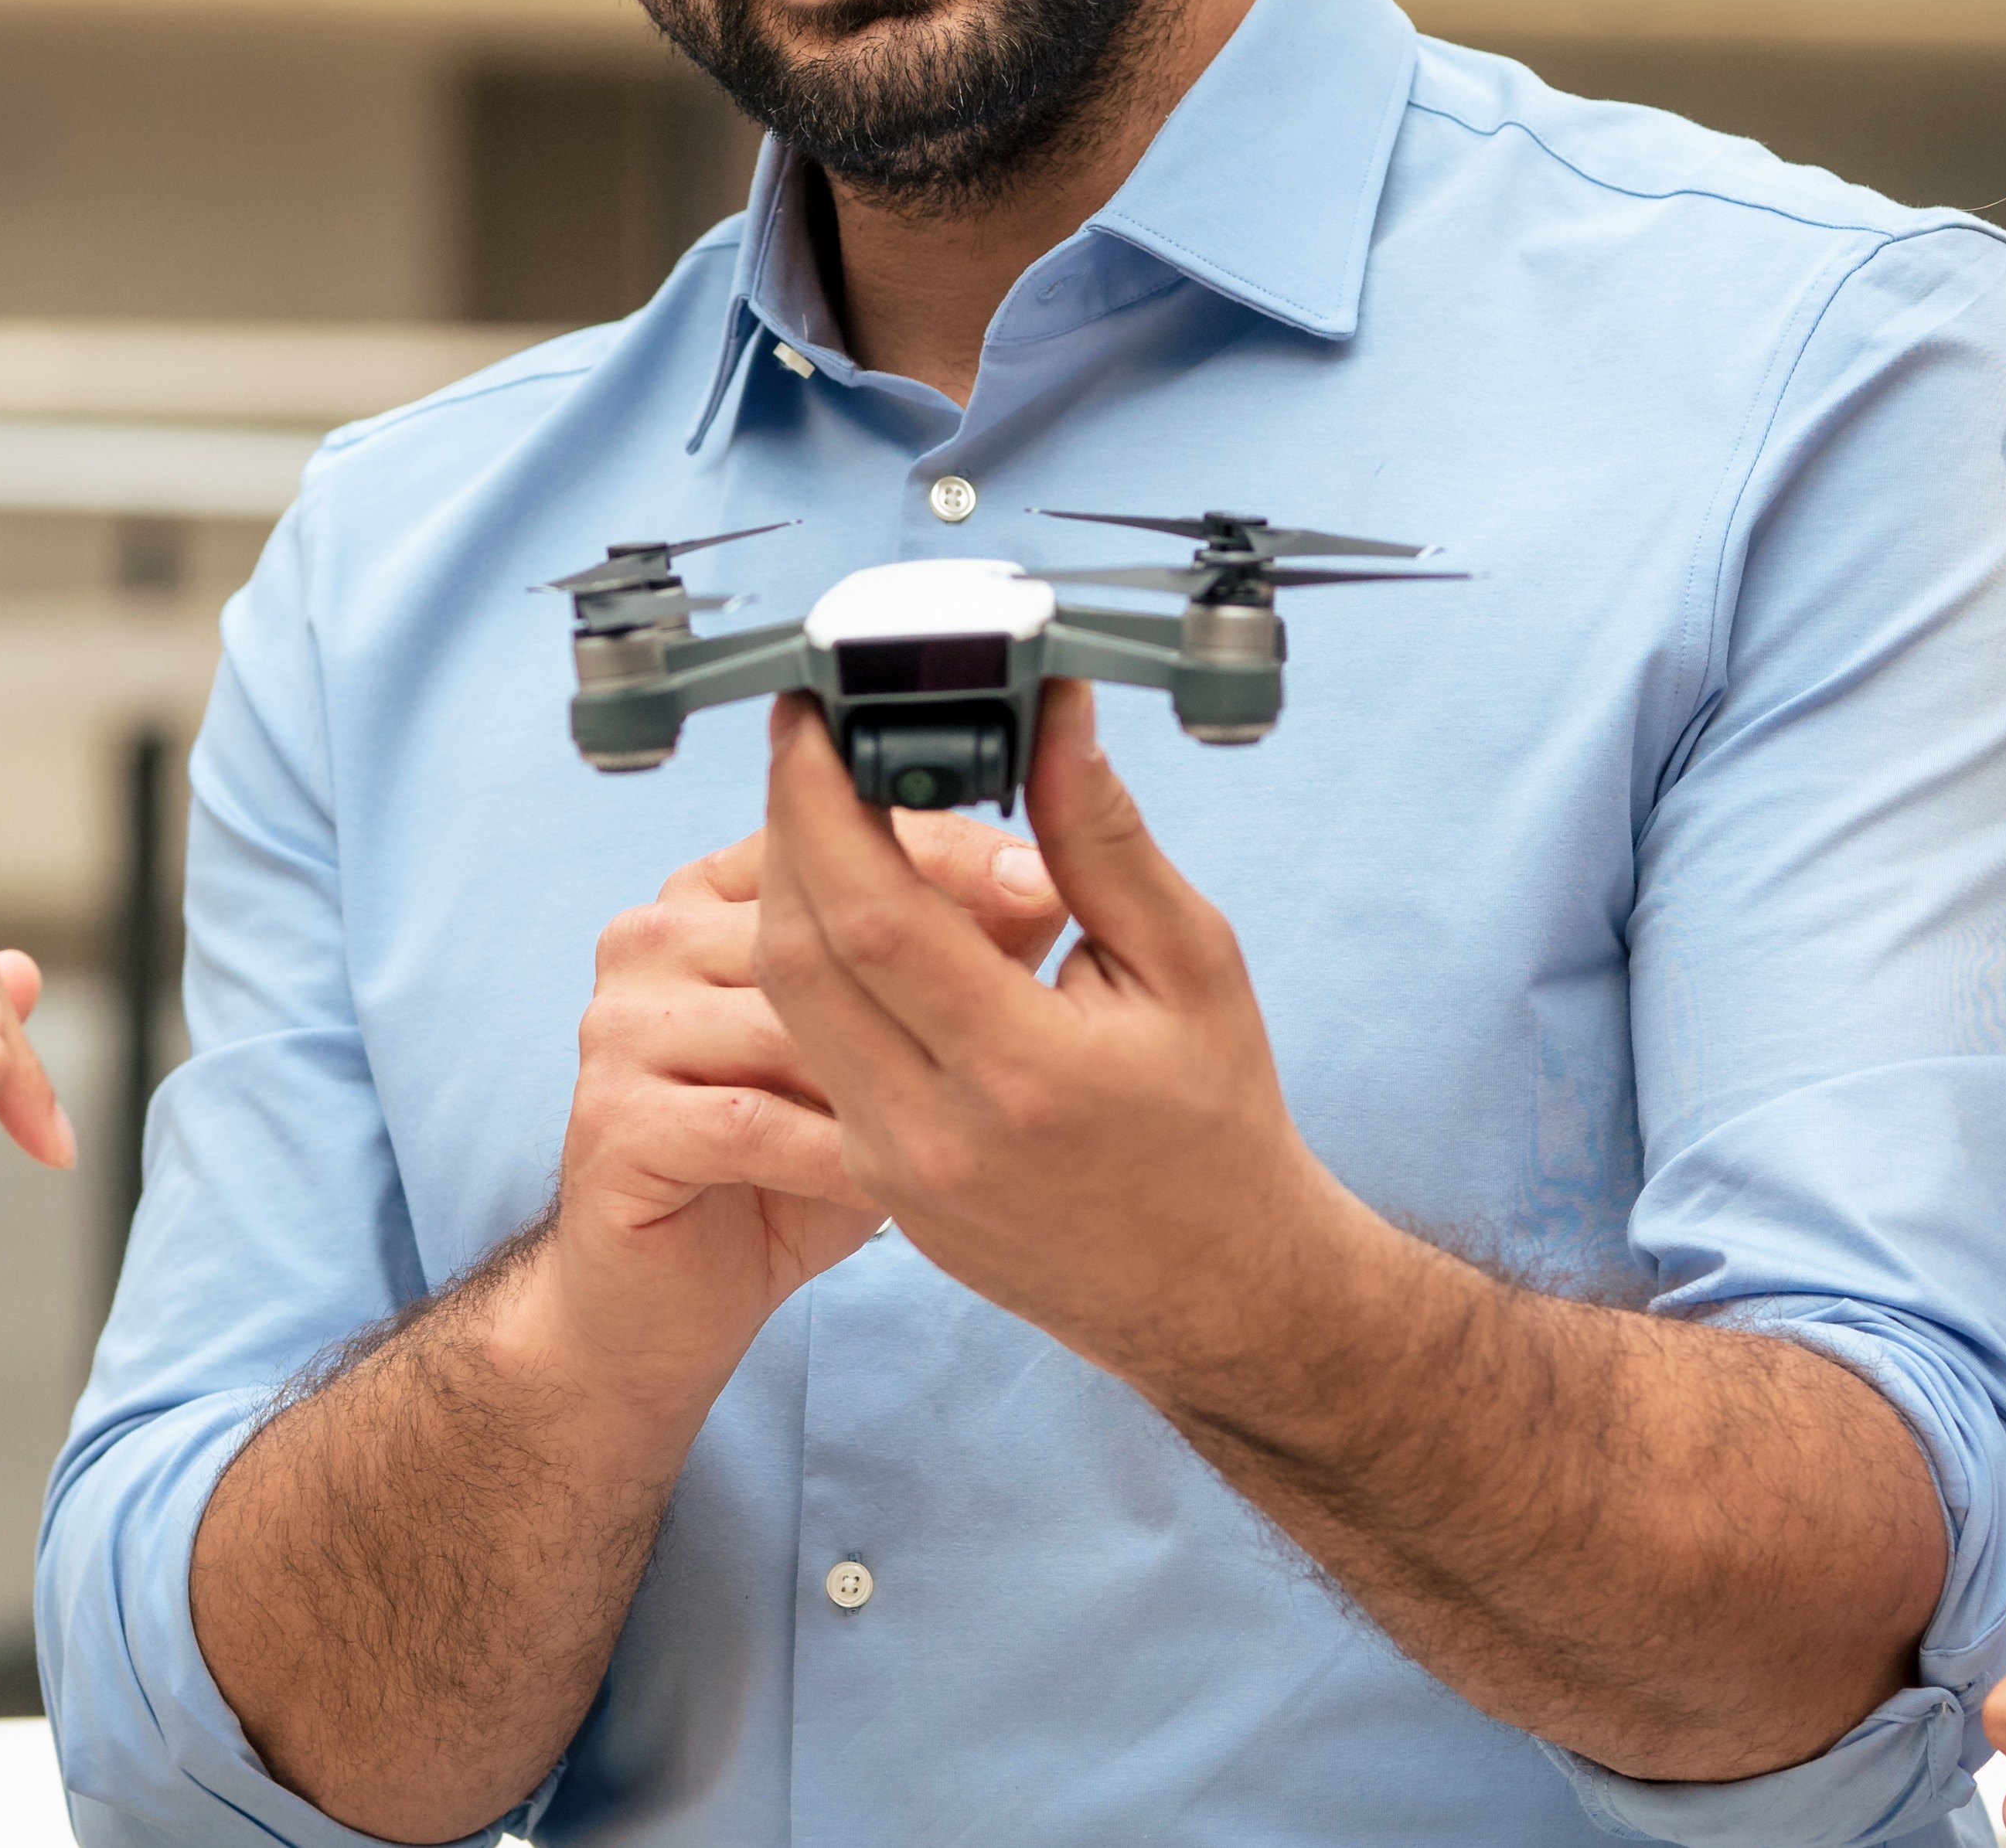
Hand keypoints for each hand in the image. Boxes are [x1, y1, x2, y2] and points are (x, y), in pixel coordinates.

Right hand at [519, 812, 1055, 1388]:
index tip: (1046, 879)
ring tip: (988, 1096)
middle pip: (805, 926)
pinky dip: (834, 1156)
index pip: (830, 840)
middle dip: (931, 950)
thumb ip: (942, 954)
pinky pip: (748, 1125)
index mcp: (708, 892)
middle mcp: (653, 939)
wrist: (665, 1295)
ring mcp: (621, 1026)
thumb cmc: (789, 1155)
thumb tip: (1049, 879)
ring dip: (886, 1068)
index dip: (941, 854)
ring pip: (779, 1022)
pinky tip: (913, 1185)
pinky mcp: (614, 1120)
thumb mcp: (878, 1044)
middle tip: (1038, 985)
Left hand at [751, 679, 1359, 1390]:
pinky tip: (848, 906)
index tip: (810, 718)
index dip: (821, 802)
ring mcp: (893, 1168)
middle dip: (789, 829)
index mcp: (1022, 1070)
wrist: (1212, 1291)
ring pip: (789, 1001)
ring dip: (790, 892)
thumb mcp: (1190, 963)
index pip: (873, 912)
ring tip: (826, 809)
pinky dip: (816, 967)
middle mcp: (935, 1131)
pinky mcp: (876, 1184)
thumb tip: (1050, 714)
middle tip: (809, 742)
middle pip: (800, 952)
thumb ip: (1102, 838)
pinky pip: (812, 1052)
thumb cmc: (1216, 1123)